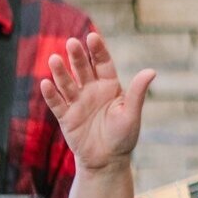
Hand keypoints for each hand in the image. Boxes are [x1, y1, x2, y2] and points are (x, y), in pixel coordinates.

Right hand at [39, 33, 155, 171]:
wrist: (107, 160)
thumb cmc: (124, 136)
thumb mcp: (131, 113)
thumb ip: (137, 92)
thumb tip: (151, 71)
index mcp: (110, 87)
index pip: (103, 64)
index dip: (98, 50)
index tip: (92, 36)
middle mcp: (91, 90)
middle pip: (83, 69)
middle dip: (77, 56)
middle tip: (72, 43)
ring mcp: (77, 102)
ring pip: (67, 83)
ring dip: (60, 72)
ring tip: (54, 59)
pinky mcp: (66, 116)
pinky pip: (57, 103)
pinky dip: (51, 94)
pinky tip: (46, 83)